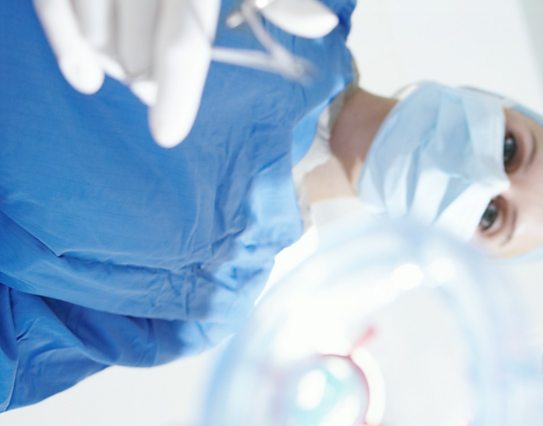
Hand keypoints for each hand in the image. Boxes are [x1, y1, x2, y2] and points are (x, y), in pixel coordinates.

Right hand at [33, 0, 338, 147]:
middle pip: (135, 35)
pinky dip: (65, 37)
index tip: (167, 133)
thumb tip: (320, 26)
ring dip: (108, 57)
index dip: (176, 90)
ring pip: (94, 17)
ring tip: (124, 73)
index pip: (183, 39)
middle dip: (145, 74)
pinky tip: (83, 74)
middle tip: (152, 91)